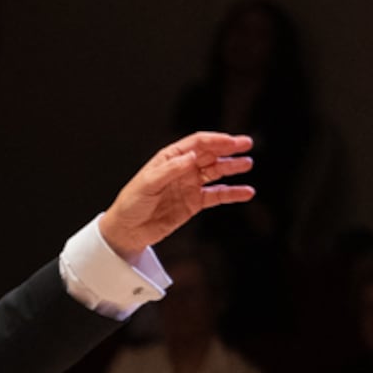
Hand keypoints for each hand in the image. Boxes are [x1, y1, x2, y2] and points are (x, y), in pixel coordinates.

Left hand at [101, 132, 256, 259]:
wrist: (126, 231)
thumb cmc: (129, 205)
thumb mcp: (146, 184)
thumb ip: (169, 170)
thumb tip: (190, 157)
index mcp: (170, 159)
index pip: (197, 144)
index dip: (215, 140)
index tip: (230, 141)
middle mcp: (182, 169)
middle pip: (210, 154)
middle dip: (229, 148)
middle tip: (245, 145)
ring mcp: (190, 185)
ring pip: (216, 172)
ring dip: (232, 167)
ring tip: (246, 164)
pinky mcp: (194, 203)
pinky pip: (217, 195)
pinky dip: (232, 193)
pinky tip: (245, 192)